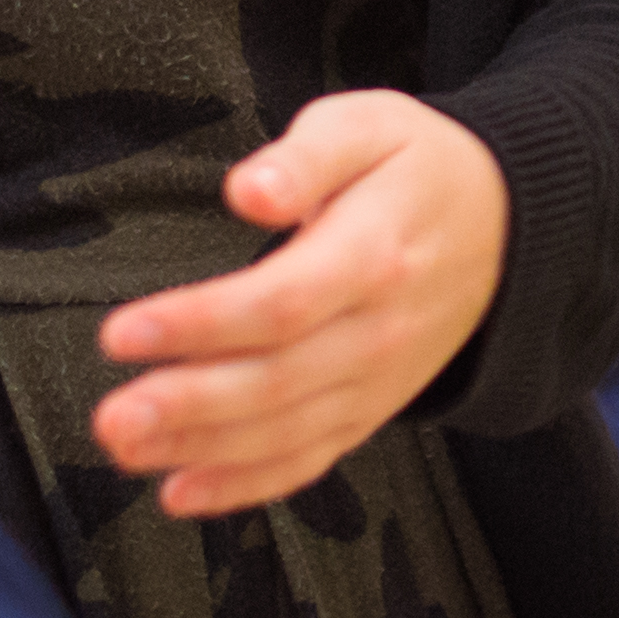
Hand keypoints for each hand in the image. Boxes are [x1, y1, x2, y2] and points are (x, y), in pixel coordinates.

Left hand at [91, 92, 506, 517]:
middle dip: (188, 406)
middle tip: (112, 417)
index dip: (200, 325)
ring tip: (124, 448)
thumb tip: (248, 190)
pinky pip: (309, 458)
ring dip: (200, 450)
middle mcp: (378, 331)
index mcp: (374, 254)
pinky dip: (245, 485)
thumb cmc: (418, 168)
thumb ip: (305, 155)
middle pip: (277, 381)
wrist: (506, 226)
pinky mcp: (370, 408)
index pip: (281, 303)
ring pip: (285, 431)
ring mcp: (377, 380)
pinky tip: (180, 491)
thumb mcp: (370, 126)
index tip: (124, 332)